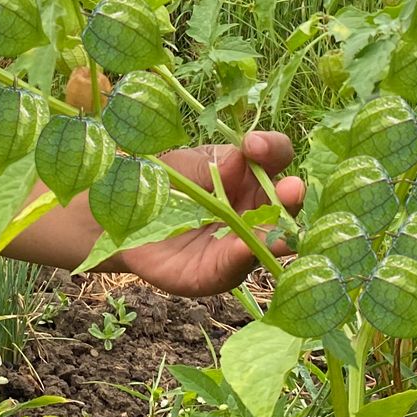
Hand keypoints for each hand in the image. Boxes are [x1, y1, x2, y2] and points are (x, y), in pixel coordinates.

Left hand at [115, 130, 303, 297]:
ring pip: (269, 240)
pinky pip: (234, 266)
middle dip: (291, 195)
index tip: (255, 145)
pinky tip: (244, 248)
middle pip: (285, 202)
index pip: (274, 157)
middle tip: (292, 188)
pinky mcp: (218, 271)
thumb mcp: (182, 166)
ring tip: (280, 229)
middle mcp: (253, 209)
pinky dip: (241, 257)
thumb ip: (209, 165)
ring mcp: (239, 242)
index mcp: (248, 175)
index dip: (272, 149)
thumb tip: (240, 159)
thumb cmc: (161, 184)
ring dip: (277, 234)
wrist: (124, 218)